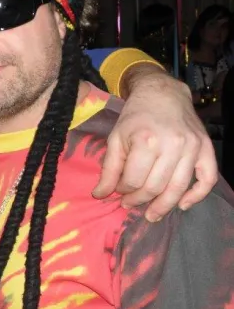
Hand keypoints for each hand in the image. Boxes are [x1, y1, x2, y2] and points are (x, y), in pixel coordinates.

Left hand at [93, 71, 217, 220]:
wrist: (162, 94)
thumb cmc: (136, 117)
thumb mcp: (115, 139)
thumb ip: (109, 168)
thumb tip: (99, 195)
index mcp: (146, 141)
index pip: (133, 180)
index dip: (123, 190)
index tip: (118, 191)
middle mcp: (172, 145)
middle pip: (155, 187)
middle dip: (140, 200)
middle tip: (131, 204)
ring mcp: (192, 147)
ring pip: (178, 187)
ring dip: (164, 206)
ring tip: (151, 215)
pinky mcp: (205, 148)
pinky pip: (208, 178)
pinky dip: (197, 195)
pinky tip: (182, 205)